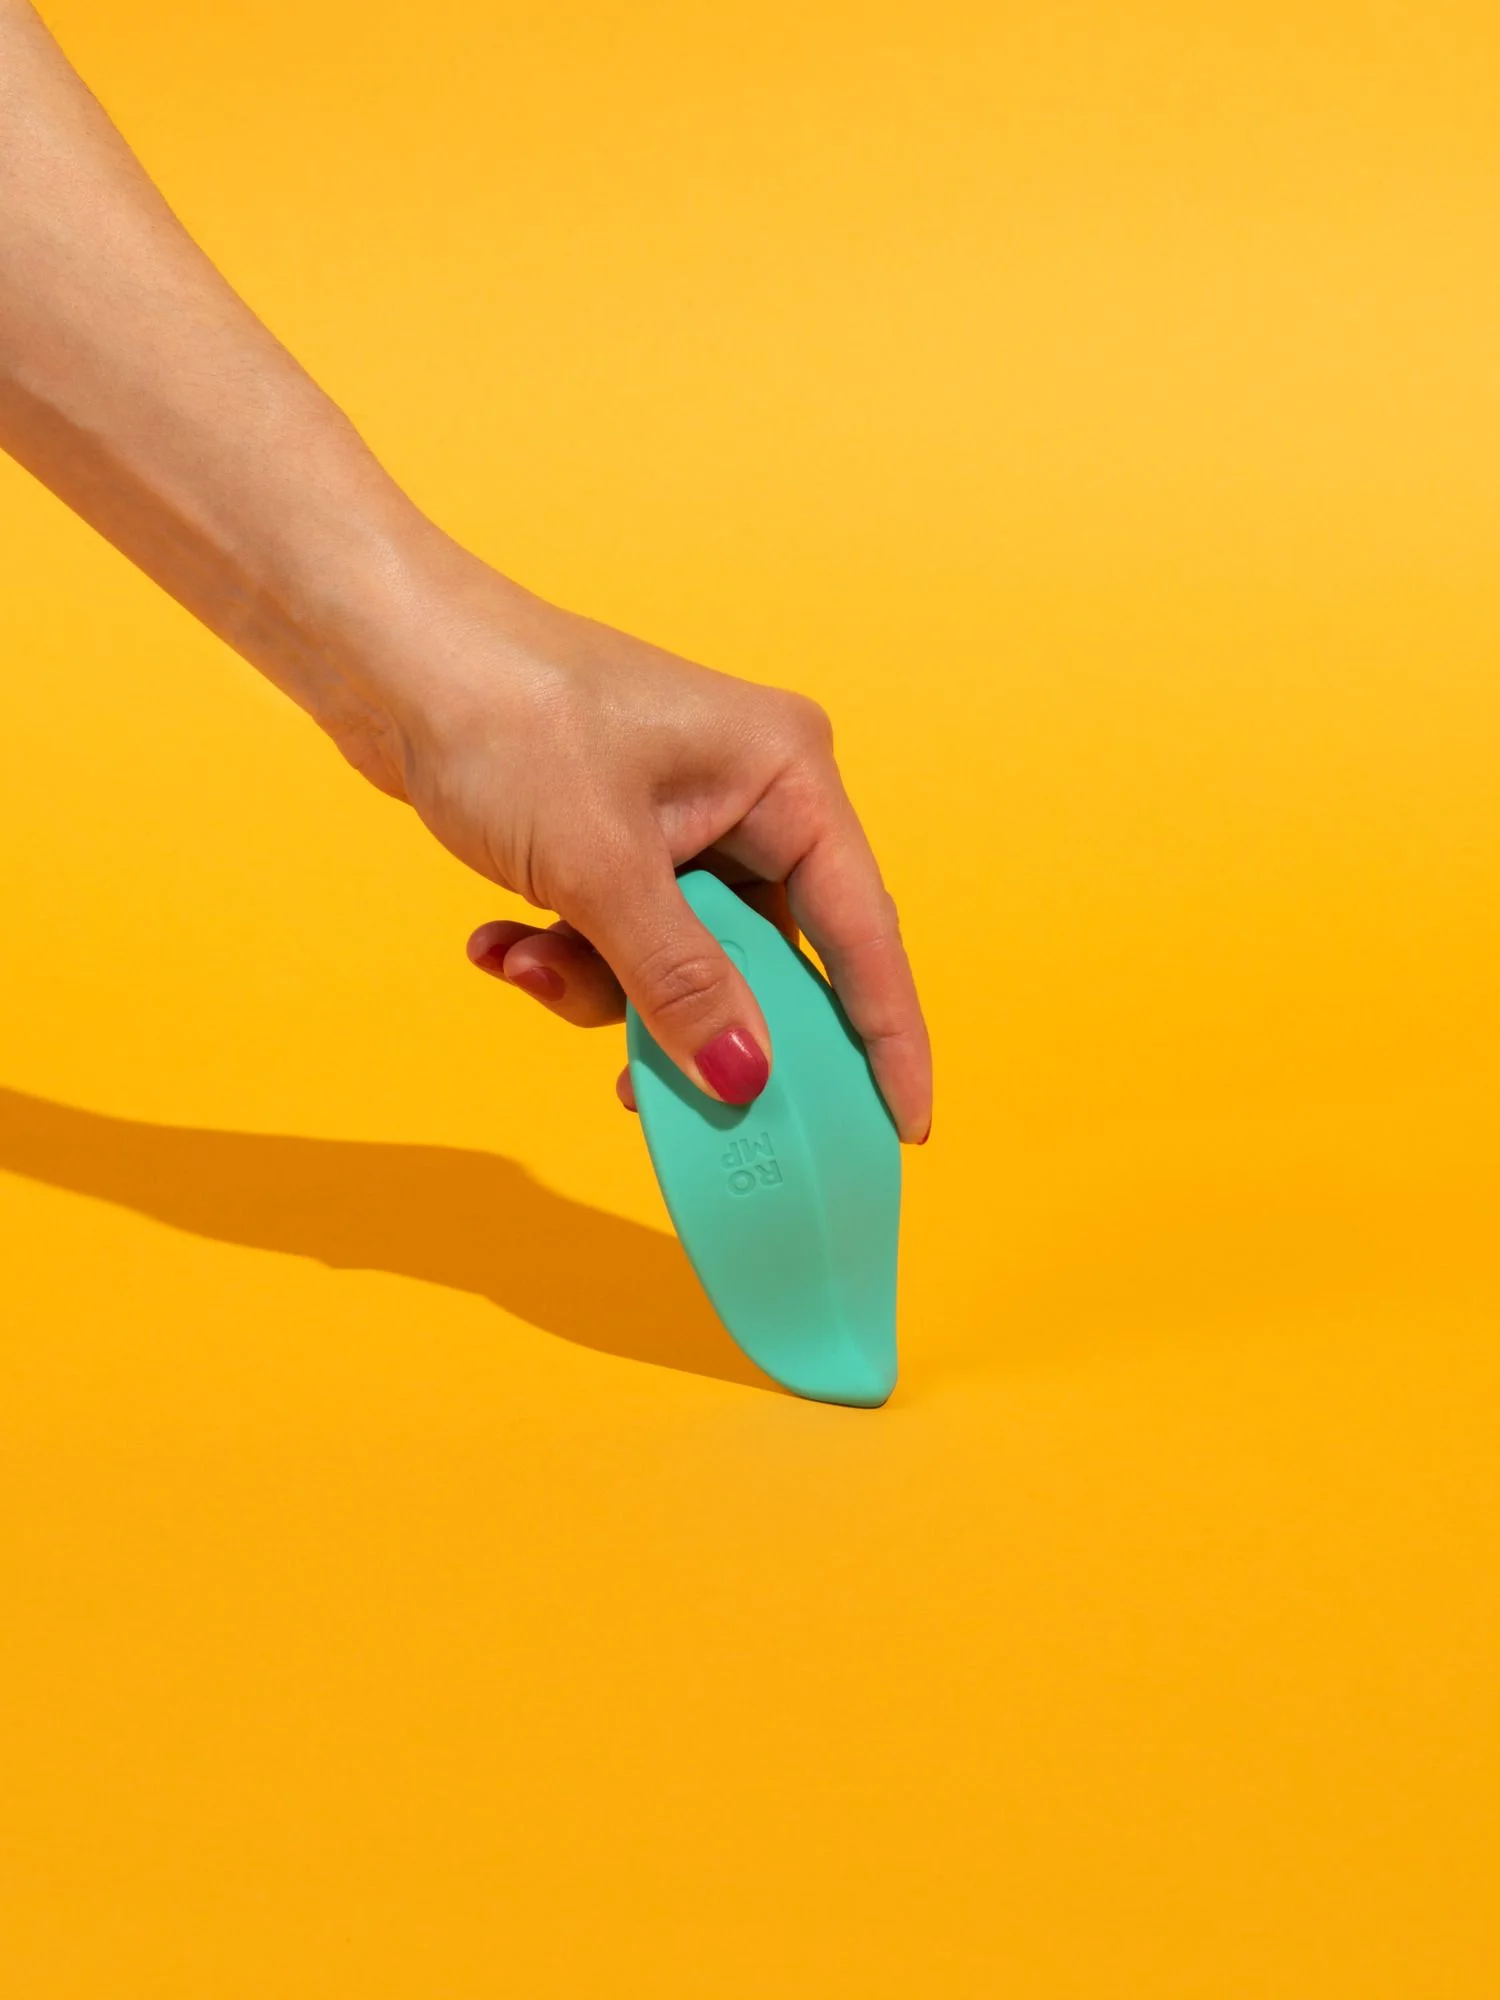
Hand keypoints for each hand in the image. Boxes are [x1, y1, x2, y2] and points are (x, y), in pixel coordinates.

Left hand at [334, 543, 931, 1142]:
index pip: (862, 932)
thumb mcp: (601, 868)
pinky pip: (627, 938)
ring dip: (602, 988)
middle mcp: (753, 796)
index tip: (902, 1127)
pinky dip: (569, 955)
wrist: (383, 650)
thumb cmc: (504, 716)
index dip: (886, 1037)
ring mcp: (685, 819)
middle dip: (690, 1020)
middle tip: (644, 1089)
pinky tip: (501, 940)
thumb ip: (681, 983)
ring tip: (523, 960)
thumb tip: (745, 1080)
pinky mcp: (623, 839)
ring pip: (684, 963)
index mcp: (786, 775)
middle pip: (765, 959)